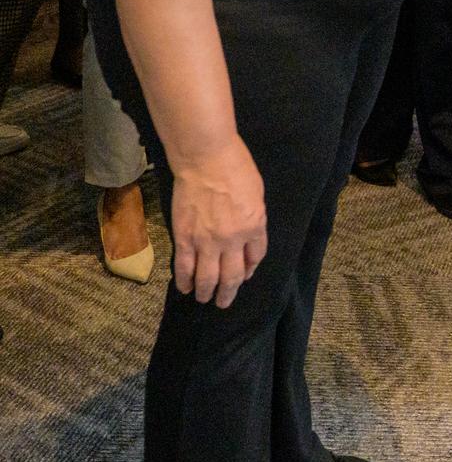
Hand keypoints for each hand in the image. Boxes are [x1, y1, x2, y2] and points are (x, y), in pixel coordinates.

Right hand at [169, 135, 266, 307]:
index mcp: (255, 226)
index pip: (255, 257)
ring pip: (207, 277)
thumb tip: (248, 237)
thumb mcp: (257, 194)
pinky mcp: (184, 238)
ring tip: (205, 300)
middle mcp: (233, 240)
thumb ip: (253, 218)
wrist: (206, 159)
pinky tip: (185, 288)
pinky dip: (184, 281)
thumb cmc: (237, 168)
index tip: (244, 274)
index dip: (249, 269)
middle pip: (232, 275)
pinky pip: (184, 267)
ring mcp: (207, 241)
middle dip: (228, 292)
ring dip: (207, 292)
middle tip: (224, 302)